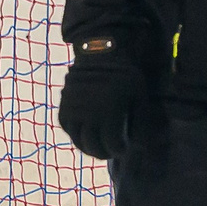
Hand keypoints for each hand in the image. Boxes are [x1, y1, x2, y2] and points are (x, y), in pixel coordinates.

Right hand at [57, 41, 159, 161]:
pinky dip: (75, 135)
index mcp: (111, 106)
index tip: (124, 149)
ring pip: (77, 138)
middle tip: (110, 152)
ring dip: (88, 147)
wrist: (101, 53)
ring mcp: (75, 105)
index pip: (112, 142)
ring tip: (98, 148)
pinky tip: (85, 137)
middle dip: (103, 153)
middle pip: (93, 144)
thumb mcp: (140, 96)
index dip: (119, 150)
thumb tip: (141, 147)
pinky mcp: (65, 102)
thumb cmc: (126, 77)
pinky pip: (67, 126)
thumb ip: (141, 122)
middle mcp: (90, 107)